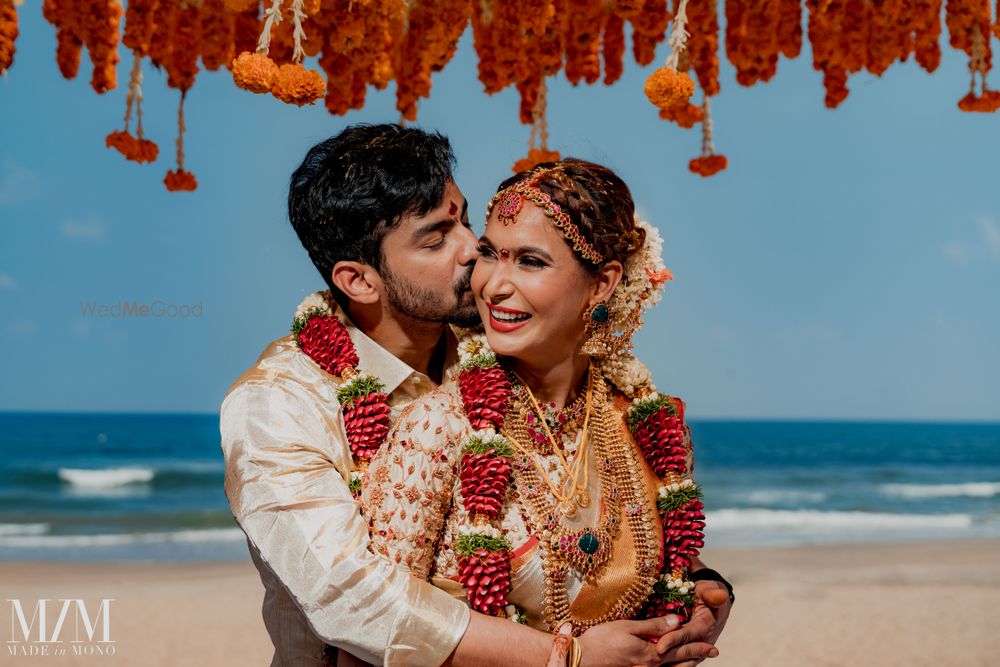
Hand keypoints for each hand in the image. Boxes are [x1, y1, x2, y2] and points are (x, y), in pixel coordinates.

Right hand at [578, 616, 716, 666]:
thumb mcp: (628, 627)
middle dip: (697, 657)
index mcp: (652, 655)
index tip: (713, 644)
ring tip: (697, 659)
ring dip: (686, 663)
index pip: (680, 650)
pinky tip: (671, 664)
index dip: (697, 646)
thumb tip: (676, 621)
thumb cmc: (602, 641)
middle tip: (713, 652)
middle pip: (680, 663)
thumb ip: (653, 626)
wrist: (582, 659)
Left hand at [655, 581, 731, 665]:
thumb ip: (712, 593)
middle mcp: (701, 642)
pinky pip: (676, 661)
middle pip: (682, 652)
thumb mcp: (709, 590)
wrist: (710, 603)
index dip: (673, 640)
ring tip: (645, 665)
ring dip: (664, 663)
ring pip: (679, 660)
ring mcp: (696, 649)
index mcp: (706, 626)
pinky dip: (665, 663)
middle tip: (647, 659)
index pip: (687, 636)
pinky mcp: (688, 652)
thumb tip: (720, 596)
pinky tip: (648, 664)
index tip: (659, 647)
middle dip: (665, 656)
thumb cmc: (706, 594)